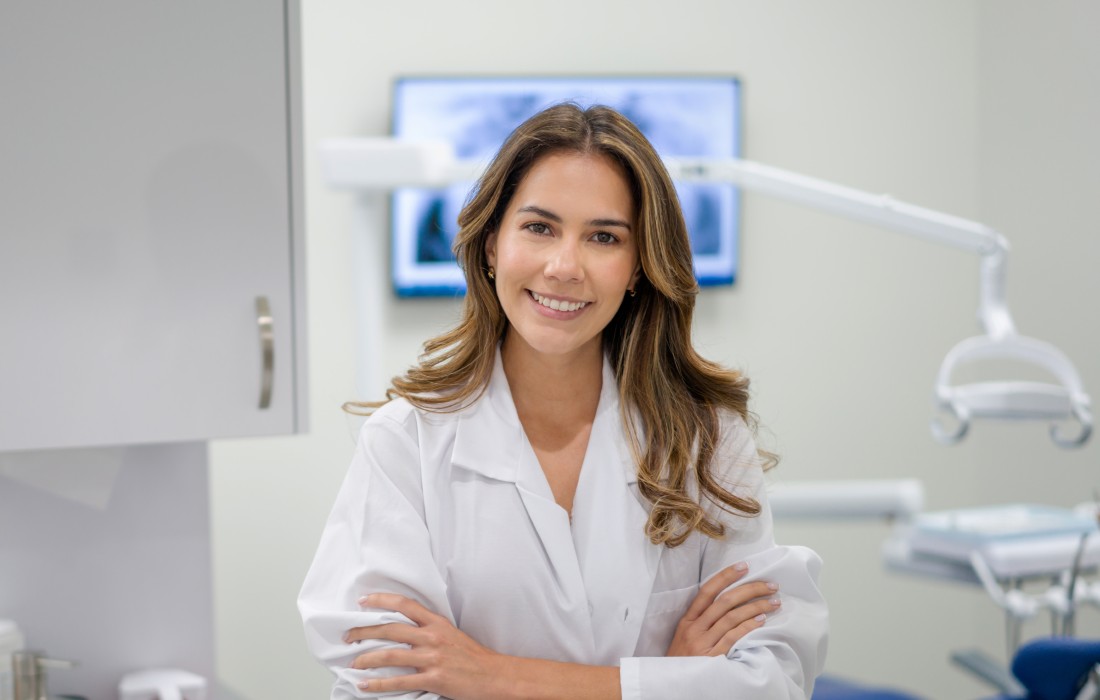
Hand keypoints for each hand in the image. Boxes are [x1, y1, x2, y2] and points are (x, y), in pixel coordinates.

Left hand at [345, 593, 501, 698]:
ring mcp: (432, 658)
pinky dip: (378, 684)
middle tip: (348, 635)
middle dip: (365, 631)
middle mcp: (433, 637)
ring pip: (391, 655)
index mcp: (437, 623)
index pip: (405, 605)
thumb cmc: (474, 656)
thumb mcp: (452, 634)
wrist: (495, 675)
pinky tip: (366, 685)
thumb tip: (405, 629)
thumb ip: (430, 629)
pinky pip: (399, 681)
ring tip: (353, 662)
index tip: (363, 601)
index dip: (382, 600)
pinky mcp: (434, 679)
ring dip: (367, 659)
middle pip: (391, 629)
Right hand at [666, 563, 780, 656]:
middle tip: (770, 585)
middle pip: (725, 601)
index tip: (744, 566)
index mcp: (688, 619)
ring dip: (756, 607)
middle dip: (750, 589)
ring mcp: (703, 642)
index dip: (726, 576)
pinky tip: (761, 620)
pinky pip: (734, 637)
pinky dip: (748, 626)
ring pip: (732, 617)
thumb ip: (701, 619)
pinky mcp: (713, 657)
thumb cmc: (682, 658)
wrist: (673, 683)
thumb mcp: (685, 635)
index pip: (707, 591)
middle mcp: (695, 628)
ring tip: (773, 602)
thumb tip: (728, 602)